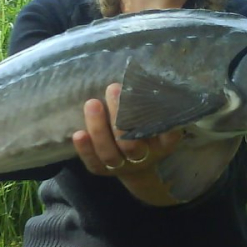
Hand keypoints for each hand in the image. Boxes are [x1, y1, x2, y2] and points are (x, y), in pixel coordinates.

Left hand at [72, 83, 183, 205]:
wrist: (136, 162)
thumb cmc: (144, 128)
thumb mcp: (154, 116)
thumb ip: (150, 102)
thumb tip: (139, 77)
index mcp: (162, 145)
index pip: (168, 137)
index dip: (165, 127)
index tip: (159, 105)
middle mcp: (143, 157)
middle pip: (131, 146)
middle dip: (120, 118)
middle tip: (114, 89)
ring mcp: (122, 166)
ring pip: (109, 154)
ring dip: (99, 129)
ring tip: (92, 103)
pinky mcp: (103, 170)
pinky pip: (93, 163)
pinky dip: (85, 149)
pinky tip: (78, 134)